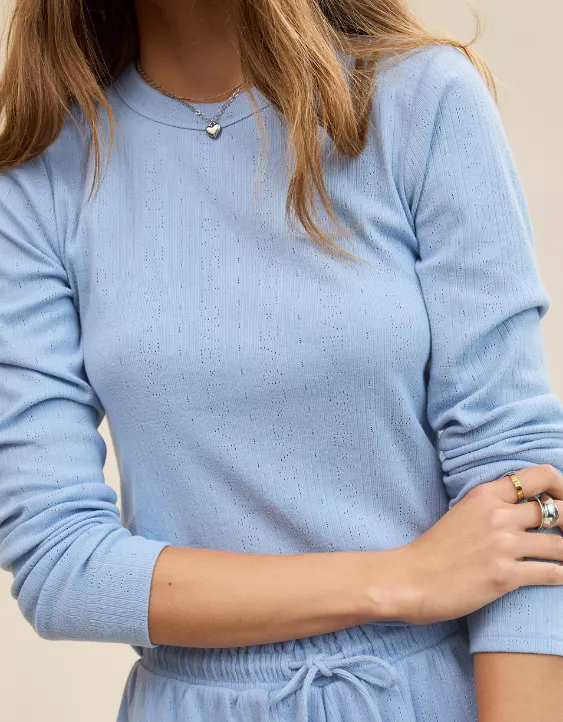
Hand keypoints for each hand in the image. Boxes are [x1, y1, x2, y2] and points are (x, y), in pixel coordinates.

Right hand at [385, 464, 562, 624]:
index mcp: (484, 495)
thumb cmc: (434, 550)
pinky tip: (560, 577)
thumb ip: (491, 506)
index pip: (539, 476)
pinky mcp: (504, 576)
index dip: (562, 485)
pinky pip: (551, 573)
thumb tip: (524, 508)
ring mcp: (502, 545)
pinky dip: (561, 576)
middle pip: (557, 510)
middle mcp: (497, 515)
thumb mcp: (462, 513)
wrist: (410, 579)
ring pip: (559, 545)